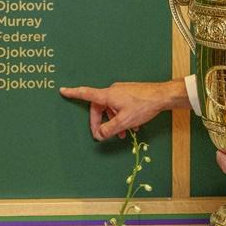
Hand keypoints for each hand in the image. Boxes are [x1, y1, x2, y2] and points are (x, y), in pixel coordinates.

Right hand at [60, 80, 187, 140]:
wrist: (162, 96)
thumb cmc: (143, 106)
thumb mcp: (124, 121)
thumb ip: (109, 129)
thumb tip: (99, 135)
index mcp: (108, 95)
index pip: (86, 94)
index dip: (74, 93)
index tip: (62, 90)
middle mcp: (113, 91)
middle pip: (99, 107)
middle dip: (100, 122)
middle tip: (102, 135)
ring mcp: (122, 92)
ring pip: (112, 108)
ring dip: (114, 122)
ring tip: (123, 134)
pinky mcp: (130, 94)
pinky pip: (121, 106)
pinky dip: (123, 117)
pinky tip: (132, 127)